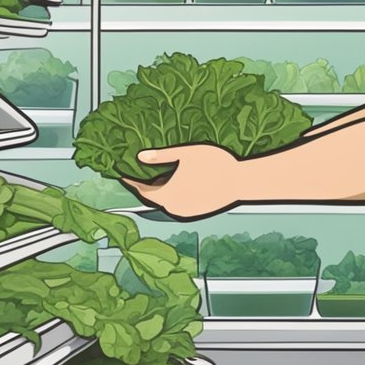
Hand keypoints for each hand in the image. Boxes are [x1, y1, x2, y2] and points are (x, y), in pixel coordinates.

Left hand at [120, 144, 242, 218]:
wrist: (241, 180)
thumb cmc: (216, 165)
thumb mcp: (185, 153)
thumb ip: (161, 156)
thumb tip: (140, 157)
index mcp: (167, 194)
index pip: (141, 190)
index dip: (131, 181)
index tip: (123, 174)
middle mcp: (174, 207)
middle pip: (153, 196)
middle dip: (146, 183)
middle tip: (141, 170)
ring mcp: (185, 211)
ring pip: (167, 199)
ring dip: (162, 188)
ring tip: (162, 172)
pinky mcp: (196, 211)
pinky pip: (178, 202)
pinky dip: (174, 193)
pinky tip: (180, 180)